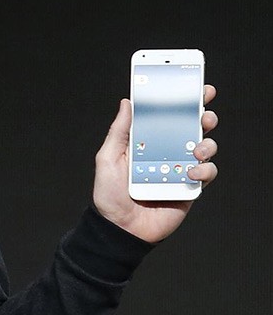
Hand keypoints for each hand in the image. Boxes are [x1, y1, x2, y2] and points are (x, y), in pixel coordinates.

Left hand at [93, 84, 218, 242]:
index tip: (194, 86)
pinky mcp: (189, 188)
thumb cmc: (109, 194)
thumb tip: (127, 102)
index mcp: (146, 142)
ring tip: (195, 148)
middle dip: (202, 115)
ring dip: (206, 143)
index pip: (166, 116)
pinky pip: (207, 173)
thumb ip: (119, 131)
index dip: (180, 101)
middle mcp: (165, 152)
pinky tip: (191, 172)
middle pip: (191, 127)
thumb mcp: (107, 157)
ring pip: (204, 147)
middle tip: (203, 112)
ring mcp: (179, 169)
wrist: (119, 229)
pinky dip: (204, 169)